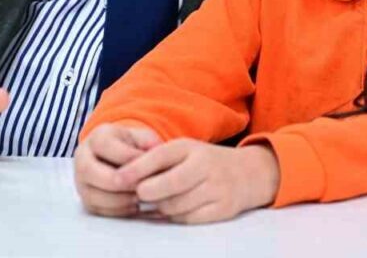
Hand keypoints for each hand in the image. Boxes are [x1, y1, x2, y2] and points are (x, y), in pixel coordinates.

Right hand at [74, 124, 162, 217]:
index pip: (105, 146)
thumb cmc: (134, 148)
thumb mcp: (143, 138)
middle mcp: (83, 158)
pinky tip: (134, 205)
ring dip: (119, 199)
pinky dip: (118, 210)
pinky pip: (98, 210)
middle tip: (142, 185)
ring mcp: (81, 181)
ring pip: (92, 194)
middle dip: (119, 181)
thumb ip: (149, 143)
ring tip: (140, 196)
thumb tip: (154, 155)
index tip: (148, 165)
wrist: (122, 160)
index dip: (128, 157)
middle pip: (89, 171)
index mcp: (97, 137)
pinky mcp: (86, 201)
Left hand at [114, 139, 279, 223]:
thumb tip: (124, 176)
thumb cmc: (205, 162)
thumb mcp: (185, 151)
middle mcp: (205, 166)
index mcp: (191, 147)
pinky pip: (188, 218)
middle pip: (168, 185)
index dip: (137, 168)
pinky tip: (176, 208)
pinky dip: (177, 216)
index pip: (160, 156)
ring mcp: (216, 188)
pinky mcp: (222, 209)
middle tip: (140, 194)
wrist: (248, 174)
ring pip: (175, 205)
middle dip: (148, 192)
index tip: (118, 178)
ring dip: (162, 206)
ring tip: (160, 199)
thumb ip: (157, 160)